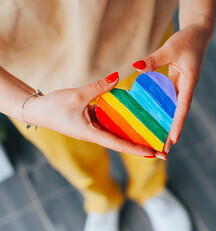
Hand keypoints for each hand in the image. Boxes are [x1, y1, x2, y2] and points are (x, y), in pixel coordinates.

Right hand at [24, 72, 155, 156]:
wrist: (37, 110)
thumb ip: (99, 87)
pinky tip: (136, 115)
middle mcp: (97, 134)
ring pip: (119, 133)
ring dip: (135, 135)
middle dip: (142, 146)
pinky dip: (124, 121)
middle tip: (162, 150)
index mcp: (93, 134)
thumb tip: (117, 76)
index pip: (119, 144)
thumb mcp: (77, 95)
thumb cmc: (54, 107)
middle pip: (123, 142)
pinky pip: (112, 122)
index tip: (153, 153)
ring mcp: (95, 128)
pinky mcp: (93, 121)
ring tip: (154, 134)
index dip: (137, 148)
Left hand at [133, 24, 213, 155]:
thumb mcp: (171, 48)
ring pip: (173, 109)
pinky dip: (162, 110)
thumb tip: (136, 68)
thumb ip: (155, 59)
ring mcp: (181, 86)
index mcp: (190, 82)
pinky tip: (153, 117)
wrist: (199, 33)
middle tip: (164, 150)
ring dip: (166, 124)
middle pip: (178, 114)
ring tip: (158, 140)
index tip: (173, 140)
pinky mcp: (176, 83)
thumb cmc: (188, 39)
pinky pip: (168, 99)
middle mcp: (186, 88)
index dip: (178, 123)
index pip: (183, 106)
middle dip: (172, 132)